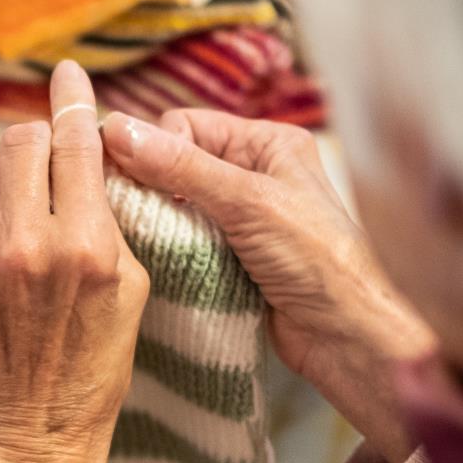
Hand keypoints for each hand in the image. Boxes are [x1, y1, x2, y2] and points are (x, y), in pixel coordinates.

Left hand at [0, 63, 149, 462]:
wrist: (27, 430)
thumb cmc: (93, 364)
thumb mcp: (132, 288)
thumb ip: (110, 216)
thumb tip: (90, 151)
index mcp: (84, 246)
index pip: (75, 141)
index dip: (73, 99)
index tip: (69, 73)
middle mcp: (23, 244)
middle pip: (23, 140)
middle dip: (41, 142)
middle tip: (51, 163)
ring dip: (0, 167)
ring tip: (17, 196)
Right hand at [102, 110, 432, 462]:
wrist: (346, 337)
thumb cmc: (316, 260)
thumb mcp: (247, 203)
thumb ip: (181, 167)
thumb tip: (115, 128)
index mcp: (267, 144)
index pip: (186, 125)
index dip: (155, 149)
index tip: (131, 180)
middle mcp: (253, 174)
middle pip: (175, 164)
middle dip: (151, 186)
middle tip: (132, 213)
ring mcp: (240, 219)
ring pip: (174, 205)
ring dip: (158, 221)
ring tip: (144, 239)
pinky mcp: (229, 257)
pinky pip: (182, 241)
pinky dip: (168, 248)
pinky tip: (157, 259)